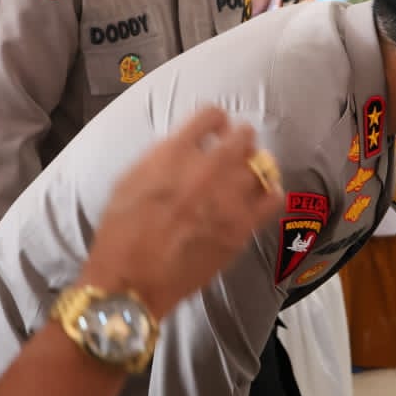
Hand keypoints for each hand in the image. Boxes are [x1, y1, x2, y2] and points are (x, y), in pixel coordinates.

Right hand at [80, 108, 282, 319]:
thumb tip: (185, 147)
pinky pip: (274, 199)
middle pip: (243, 135)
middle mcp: (206, 169)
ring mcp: (229, 198)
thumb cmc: (121, 233)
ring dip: (255, 164)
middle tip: (236, 149)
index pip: (210, 115)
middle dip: (240, 138)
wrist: (132, 280)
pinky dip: (271, 192)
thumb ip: (161, 158)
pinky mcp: (243, 227)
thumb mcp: (129, 180)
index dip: (216, 120)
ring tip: (249, 173)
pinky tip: (262, 196)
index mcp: (173, 153)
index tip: (216, 130)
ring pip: (261, 164)